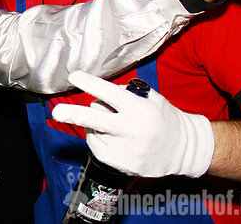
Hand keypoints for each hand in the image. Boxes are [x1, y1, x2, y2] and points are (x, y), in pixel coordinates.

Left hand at [51, 71, 213, 177]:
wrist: (184, 149)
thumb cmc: (163, 118)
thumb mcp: (151, 99)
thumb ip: (126, 94)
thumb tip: (98, 93)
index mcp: (138, 109)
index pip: (110, 93)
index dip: (90, 83)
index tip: (74, 76)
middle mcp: (130, 129)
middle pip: (95, 120)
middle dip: (73, 115)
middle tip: (56, 113)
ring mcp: (126, 149)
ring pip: (94, 132)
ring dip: (96, 126)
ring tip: (114, 125)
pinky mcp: (122, 164)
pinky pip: (98, 148)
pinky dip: (99, 140)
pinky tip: (113, 138)